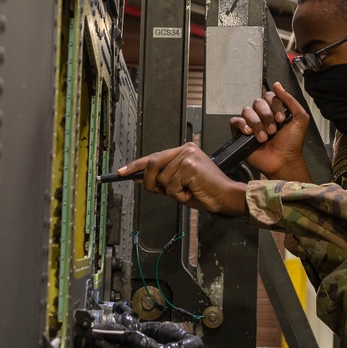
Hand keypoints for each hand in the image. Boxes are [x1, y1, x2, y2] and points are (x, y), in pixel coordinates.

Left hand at [116, 142, 248, 214]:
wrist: (225, 197)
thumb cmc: (206, 192)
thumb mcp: (179, 185)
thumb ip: (161, 180)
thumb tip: (140, 178)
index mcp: (183, 151)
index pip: (154, 156)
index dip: (136, 165)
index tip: (121, 172)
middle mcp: (185, 150)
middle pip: (152, 164)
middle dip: (151, 182)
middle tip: (161, 192)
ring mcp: (187, 156)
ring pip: (161, 179)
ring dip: (171, 192)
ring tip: (188, 191)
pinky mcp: (189, 166)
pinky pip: (171, 186)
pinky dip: (178, 195)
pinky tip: (192, 192)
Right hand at [229, 82, 311, 181]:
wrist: (283, 160)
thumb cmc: (292, 143)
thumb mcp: (300, 118)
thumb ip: (290, 100)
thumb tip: (277, 84)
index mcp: (274, 110)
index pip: (269, 96)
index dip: (275, 105)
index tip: (281, 119)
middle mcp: (262, 115)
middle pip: (257, 102)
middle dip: (266, 116)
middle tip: (273, 129)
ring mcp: (251, 124)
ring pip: (247, 110)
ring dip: (257, 123)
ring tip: (264, 136)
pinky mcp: (241, 133)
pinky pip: (235, 121)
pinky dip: (242, 124)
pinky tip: (249, 132)